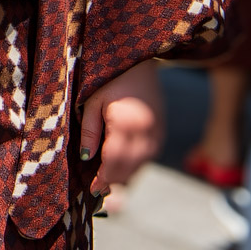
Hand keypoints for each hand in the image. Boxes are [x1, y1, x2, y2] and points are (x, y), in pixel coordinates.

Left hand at [79, 60, 163, 194]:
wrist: (140, 60)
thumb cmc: (110, 77)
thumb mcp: (92, 101)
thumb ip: (90, 131)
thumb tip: (87, 159)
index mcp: (126, 124)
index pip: (114, 163)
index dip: (103, 179)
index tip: (92, 189)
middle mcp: (146, 132)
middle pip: (130, 169)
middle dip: (113, 181)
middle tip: (97, 188)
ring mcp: (158, 133)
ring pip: (141, 166)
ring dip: (125, 175)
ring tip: (108, 178)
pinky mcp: (162, 131)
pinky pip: (149, 157)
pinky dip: (136, 165)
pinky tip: (123, 164)